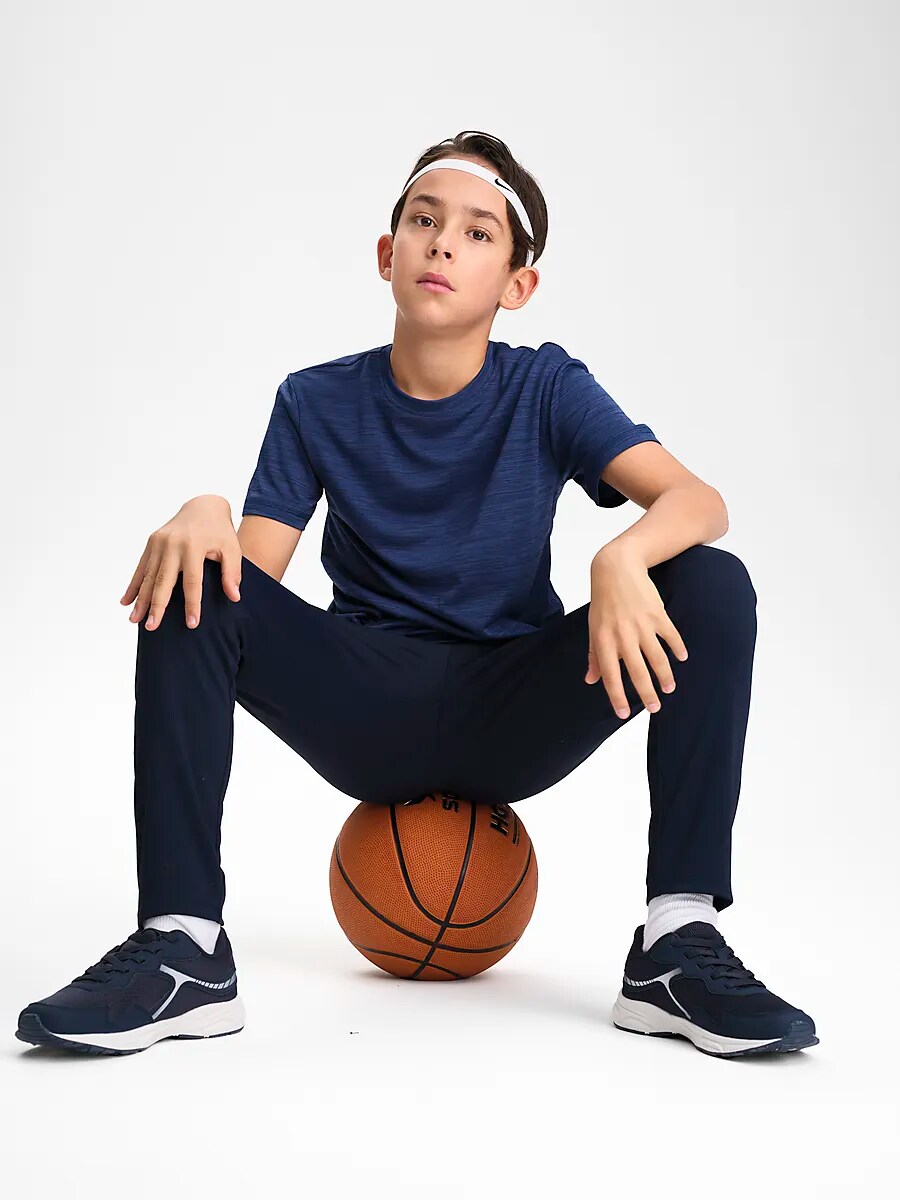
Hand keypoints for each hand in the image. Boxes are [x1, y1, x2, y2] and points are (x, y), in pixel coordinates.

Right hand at [120, 495, 241, 630]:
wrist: (203, 506)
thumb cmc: (219, 531)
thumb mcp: (232, 549)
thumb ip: (232, 572)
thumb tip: (234, 597)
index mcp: (194, 545)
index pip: (193, 581)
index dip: (192, 604)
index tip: (191, 624)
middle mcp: (173, 543)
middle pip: (164, 580)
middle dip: (157, 606)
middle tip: (152, 627)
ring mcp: (159, 542)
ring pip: (149, 576)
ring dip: (141, 599)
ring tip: (135, 620)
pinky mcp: (152, 542)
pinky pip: (141, 567)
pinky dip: (133, 585)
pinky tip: (126, 601)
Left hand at [586, 544, 688, 718]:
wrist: (616, 568)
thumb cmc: (603, 601)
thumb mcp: (593, 627)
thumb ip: (594, 655)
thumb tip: (591, 680)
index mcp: (603, 641)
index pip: (611, 676)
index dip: (617, 697)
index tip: (624, 714)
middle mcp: (622, 636)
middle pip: (637, 672)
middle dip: (647, 693)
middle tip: (655, 709)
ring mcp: (641, 625)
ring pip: (657, 658)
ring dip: (665, 676)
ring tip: (670, 688)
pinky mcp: (657, 614)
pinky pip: (671, 636)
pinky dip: (678, 648)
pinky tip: (682, 657)